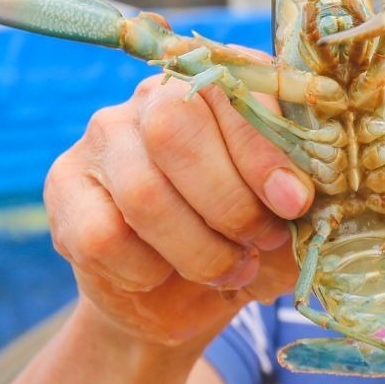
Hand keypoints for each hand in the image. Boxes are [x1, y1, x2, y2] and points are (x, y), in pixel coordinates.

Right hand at [44, 70, 312, 350]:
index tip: (295, 202)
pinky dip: (146, 270)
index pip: (234, 90)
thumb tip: (319, 193)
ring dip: (197, 248)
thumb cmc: (245, 240)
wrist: (177, 299)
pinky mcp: (64, 186)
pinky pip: (104, 234)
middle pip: (175, 126)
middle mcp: (154, 96)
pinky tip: (163, 274)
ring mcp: (103, 137)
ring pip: (143, 192)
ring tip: (229, 270)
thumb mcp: (289, 221)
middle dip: (229, 201)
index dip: (265, 149)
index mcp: (220, 85)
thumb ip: (307, 200)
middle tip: (260, 242)